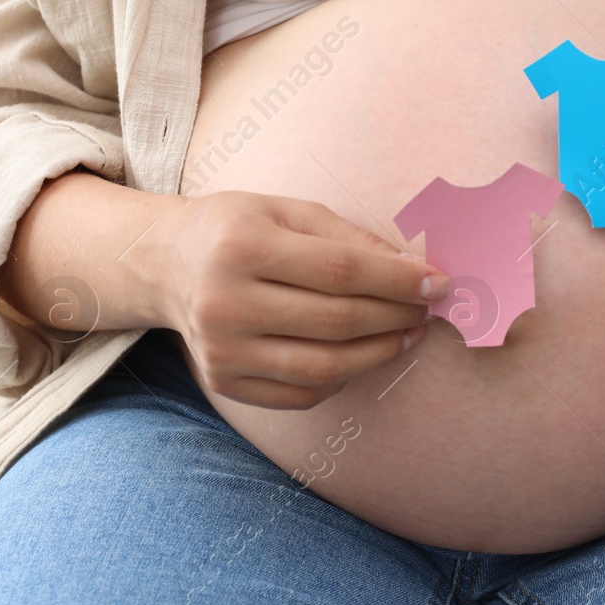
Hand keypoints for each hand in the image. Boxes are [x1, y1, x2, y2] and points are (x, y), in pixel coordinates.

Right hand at [135, 190, 447, 409]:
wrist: (165, 263)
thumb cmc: (236, 229)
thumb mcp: (287, 211)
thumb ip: (349, 237)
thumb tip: (413, 270)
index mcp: (241, 245)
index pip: (340, 271)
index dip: (398, 280)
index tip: (438, 282)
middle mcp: (225, 302)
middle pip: (336, 321)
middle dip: (396, 316)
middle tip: (427, 309)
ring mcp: (221, 350)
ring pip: (324, 368)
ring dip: (380, 353)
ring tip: (407, 334)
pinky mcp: (223, 382)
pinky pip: (301, 394)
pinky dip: (343, 377)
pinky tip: (362, 354)